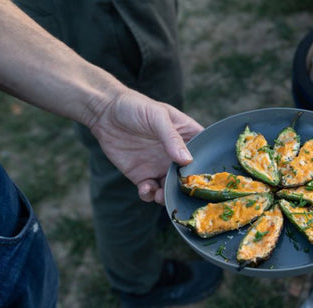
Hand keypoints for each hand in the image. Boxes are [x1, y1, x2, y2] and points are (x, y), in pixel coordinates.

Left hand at [87, 89, 202, 203]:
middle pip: (190, 178)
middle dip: (187, 188)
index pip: (205, 154)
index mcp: (187, 137)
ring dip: (168, 196)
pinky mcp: (143, 175)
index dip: (207, 168)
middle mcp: (177, 155)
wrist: (104, 112)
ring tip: (161, 195)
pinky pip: (151, 191)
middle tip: (181, 192)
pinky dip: (150, 195)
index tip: (205, 179)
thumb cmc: (135, 106)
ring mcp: (160, 166)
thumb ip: (172, 138)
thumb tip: (187, 160)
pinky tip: (145, 189)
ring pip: (171, 188)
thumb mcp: (157, 116)